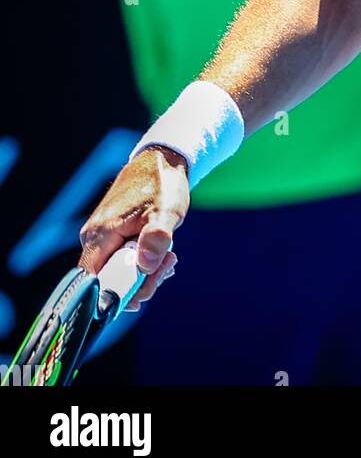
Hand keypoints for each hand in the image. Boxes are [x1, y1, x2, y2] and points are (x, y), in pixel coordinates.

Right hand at [78, 146, 188, 309]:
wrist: (161, 161)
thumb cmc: (161, 184)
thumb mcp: (166, 212)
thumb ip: (156, 239)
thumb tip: (144, 266)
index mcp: (100, 234)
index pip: (94, 283)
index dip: (116, 296)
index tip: (144, 289)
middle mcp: (94, 239)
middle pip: (108, 282)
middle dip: (140, 283)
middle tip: (167, 266)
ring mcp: (102, 238)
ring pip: (118, 273)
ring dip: (146, 273)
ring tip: (169, 257)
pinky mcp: (112, 237)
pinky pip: (122, 262)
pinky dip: (143, 264)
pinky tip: (162, 256)